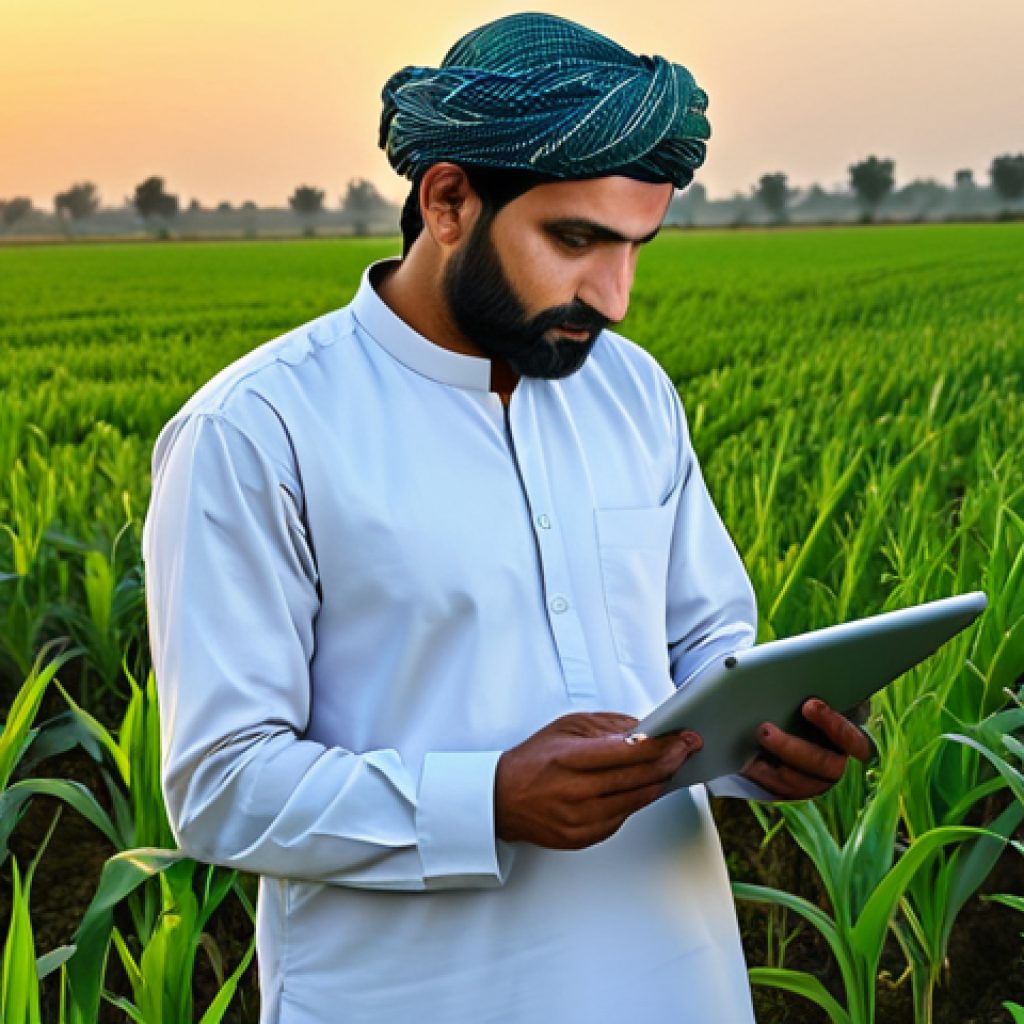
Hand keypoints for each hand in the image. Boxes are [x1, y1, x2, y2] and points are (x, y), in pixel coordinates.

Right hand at [495, 712, 701, 849]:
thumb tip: (644, 727)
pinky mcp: (583, 838)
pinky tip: (644, 787)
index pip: (629, 752)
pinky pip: (622, 818)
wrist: (501, 799)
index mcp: (570, 759)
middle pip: (639, 778)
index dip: (662, 745)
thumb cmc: (533, 760)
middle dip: (670, 761)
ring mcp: (580, 819)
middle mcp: (576, 791)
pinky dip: (636, 801)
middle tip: (687, 749)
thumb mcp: (565, 729)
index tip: (682, 738)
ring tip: (672, 767)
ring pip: (636, 801)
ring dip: (659, 782)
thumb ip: (606, 726)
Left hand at [740, 698, 874, 799]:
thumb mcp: (816, 700)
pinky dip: (762, 779)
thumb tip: (810, 669)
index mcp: (850, 743)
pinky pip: (779, 792)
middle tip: (765, 730)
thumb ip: (818, 694)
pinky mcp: (793, 791)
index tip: (808, 704)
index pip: (854, 740)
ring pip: (800, 785)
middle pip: (823, 766)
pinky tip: (747, 765)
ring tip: (751, 752)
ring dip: (774, 769)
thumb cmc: (806, 710)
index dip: (833, 724)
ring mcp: (815, 783)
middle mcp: (836, 766)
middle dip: (791, 748)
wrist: (792, 729)